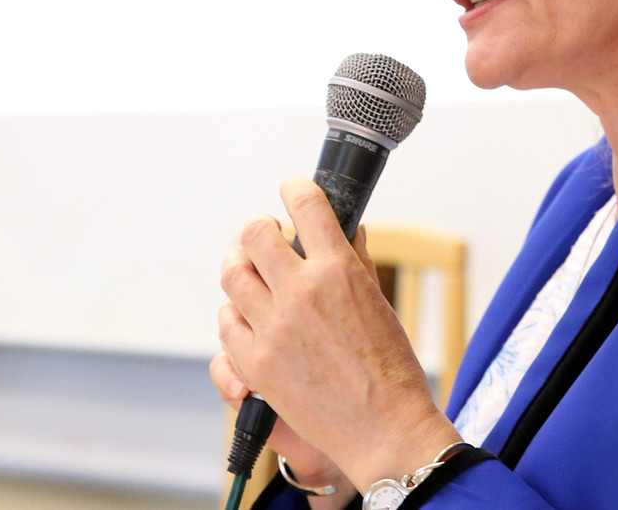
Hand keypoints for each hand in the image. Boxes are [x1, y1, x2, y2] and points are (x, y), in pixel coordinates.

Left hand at [218, 176, 461, 492]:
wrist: (383, 429)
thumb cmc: (390, 367)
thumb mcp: (379, 301)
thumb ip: (355, 259)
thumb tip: (345, 226)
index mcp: (337, 271)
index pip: (305, 204)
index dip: (295, 188)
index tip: (293, 189)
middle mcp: (300, 293)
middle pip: (253, 232)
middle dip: (260, 226)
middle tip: (266, 233)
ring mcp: (272, 329)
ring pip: (231, 273)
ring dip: (241, 264)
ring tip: (252, 270)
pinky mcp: (255, 364)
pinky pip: (226, 321)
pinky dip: (236, 312)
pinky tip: (251, 315)